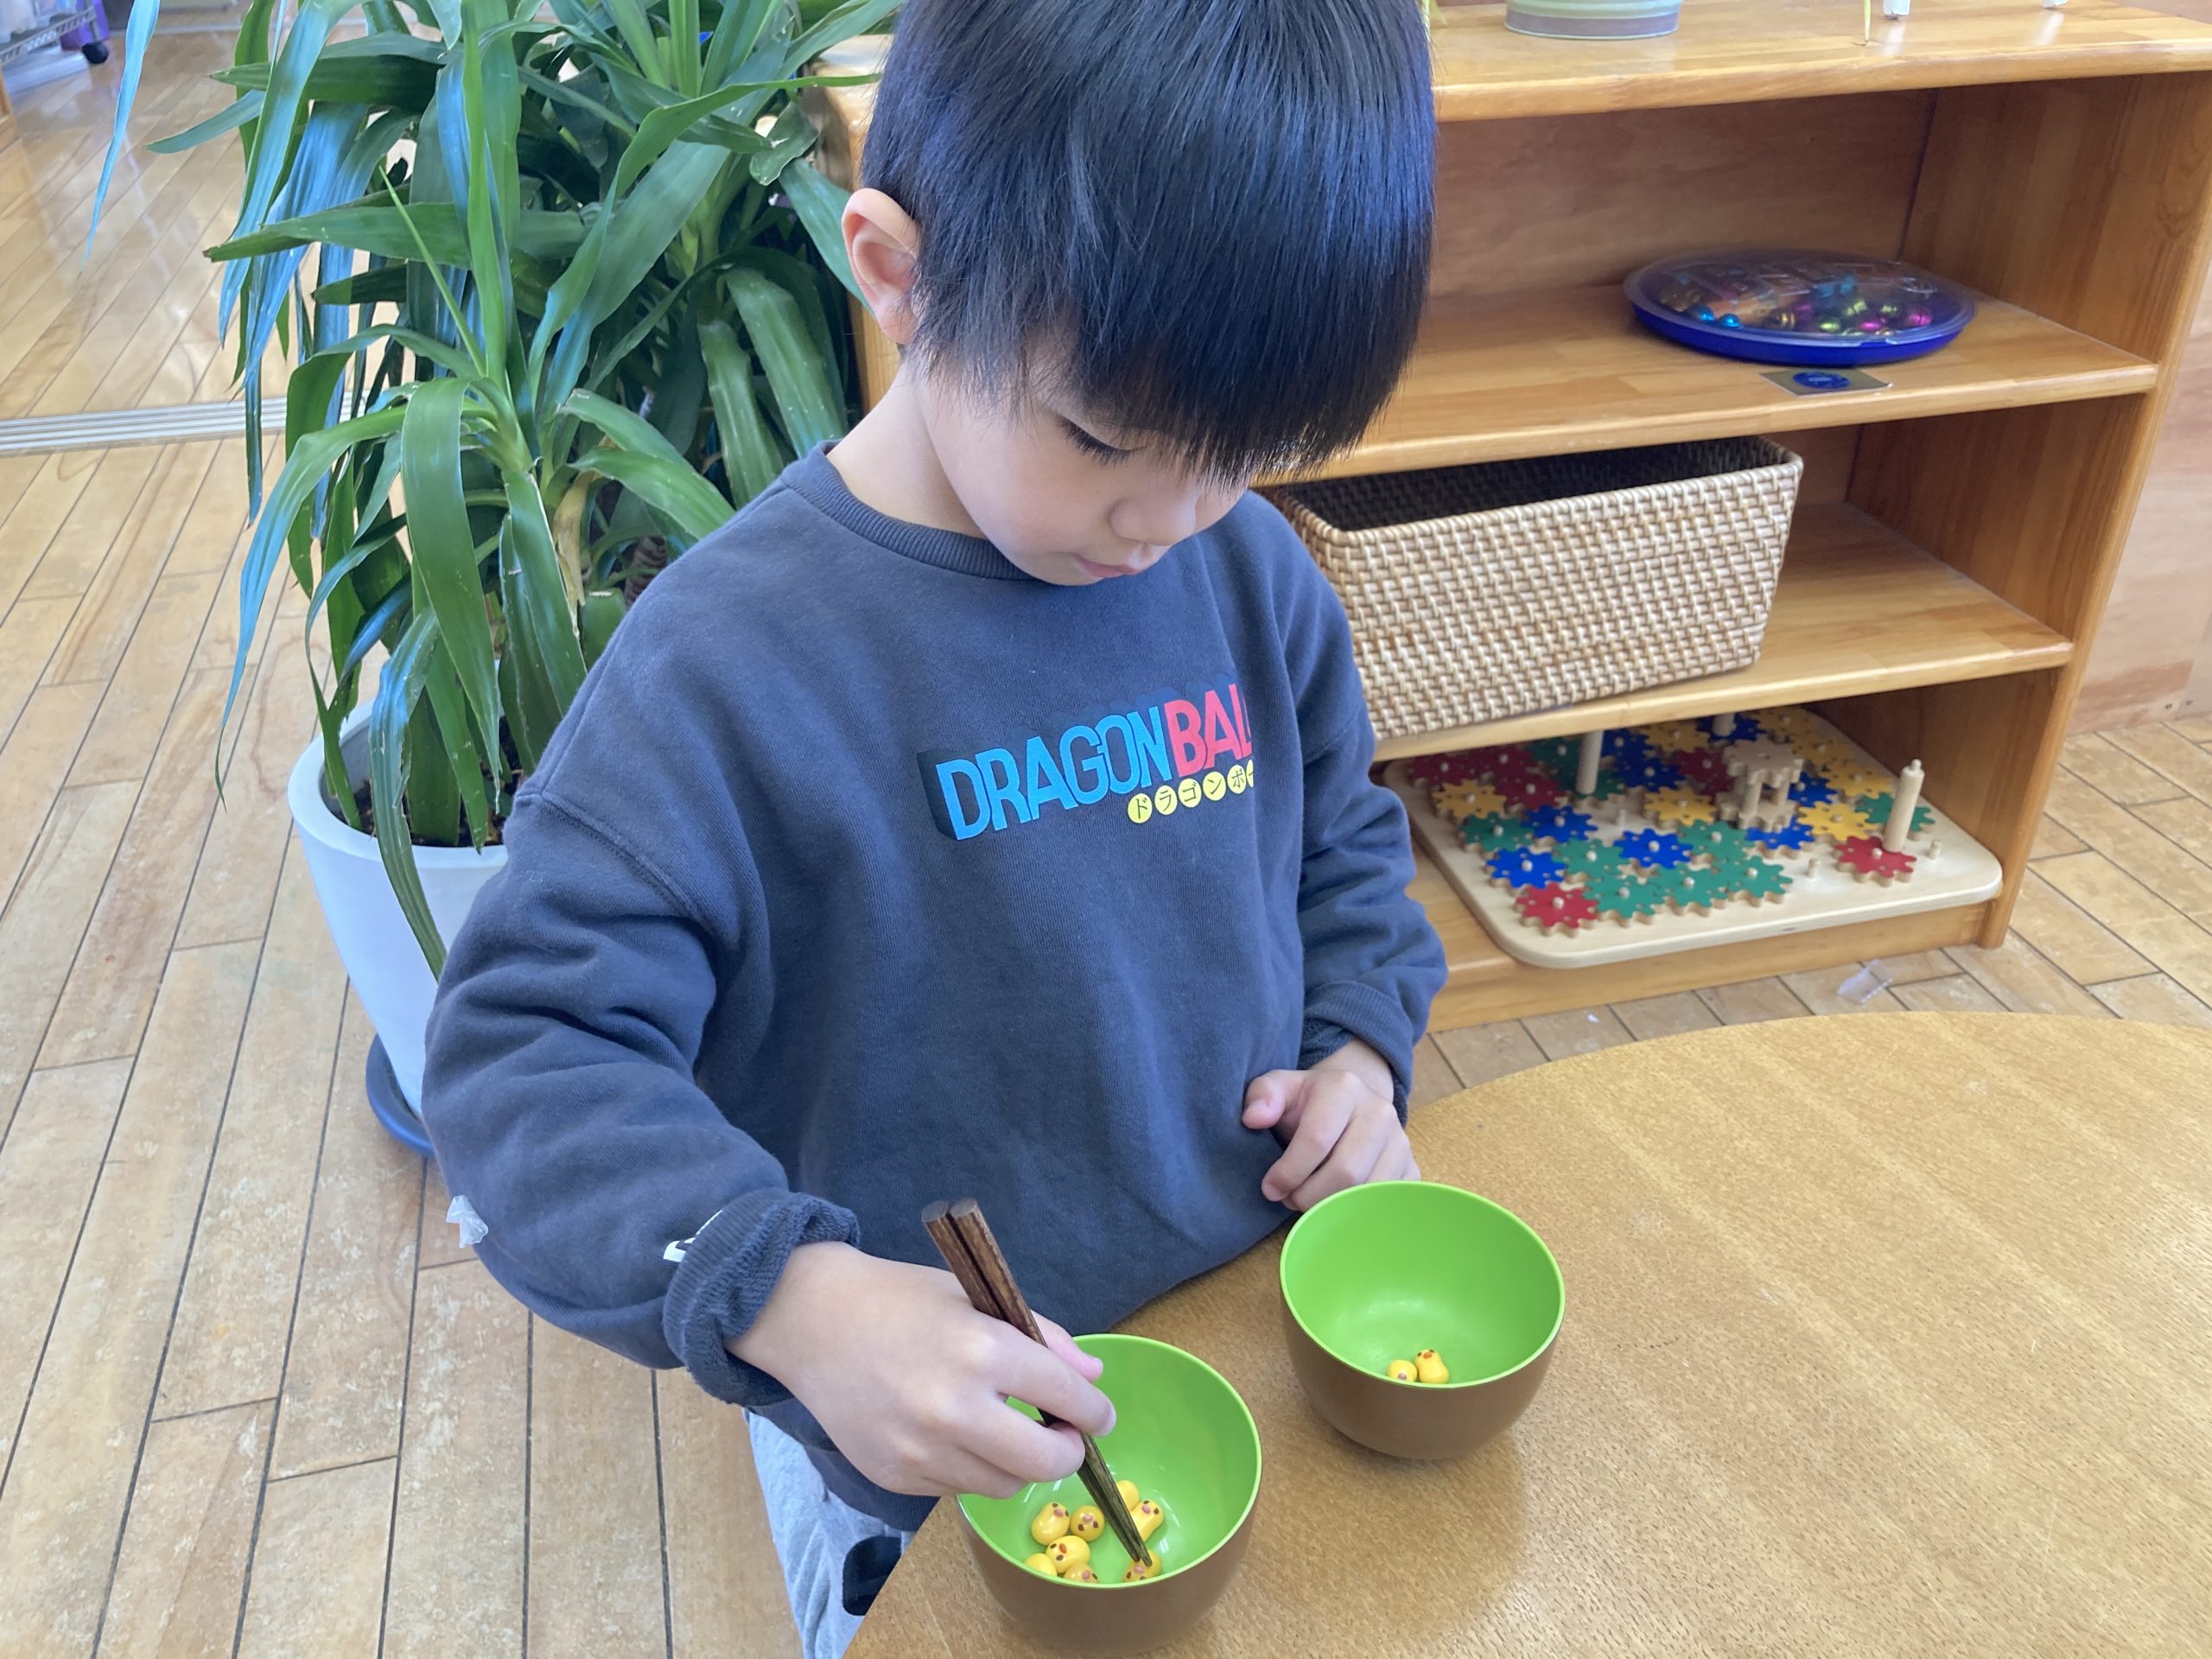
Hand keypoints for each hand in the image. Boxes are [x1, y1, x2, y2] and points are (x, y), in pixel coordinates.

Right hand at [729, 1242, 1112, 1498]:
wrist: (813, 1320)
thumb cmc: (902, 1300)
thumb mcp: (978, 1298)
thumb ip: (1043, 1339)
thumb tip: (1093, 1377)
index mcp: (984, 1351)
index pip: (1068, 1398)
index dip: (1095, 1411)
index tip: (1098, 1415)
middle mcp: (955, 1408)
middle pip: (1046, 1463)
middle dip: (1067, 1451)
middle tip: (1062, 1434)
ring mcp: (921, 1450)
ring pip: (1003, 1485)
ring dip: (1017, 1464)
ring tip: (1004, 1430)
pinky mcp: (895, 1476)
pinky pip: (957, 1488)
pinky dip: (971, 1469)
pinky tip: (954, 1435)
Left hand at [1242, 1038, 1417, 1210]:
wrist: (1349, 1107)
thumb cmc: (1306, 1103)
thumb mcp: (1279, 1089)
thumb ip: (1261, 1096)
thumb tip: (1253, 1118)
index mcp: (1344, 1088)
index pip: (1317, 1139)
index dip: (1289, 1172)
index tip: (1270, 1188)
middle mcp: (1380, 1112)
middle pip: (1346, 1172)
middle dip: (1309, 1195)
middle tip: (1289, 1199)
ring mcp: (1401, 1142)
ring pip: (1368, 1193)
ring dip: (1332, 1208)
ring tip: (1309, 1201)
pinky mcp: (1411, 1169)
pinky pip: (1387, 1204)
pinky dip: (1358, 1214)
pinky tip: (1336, 1207)